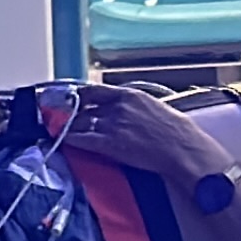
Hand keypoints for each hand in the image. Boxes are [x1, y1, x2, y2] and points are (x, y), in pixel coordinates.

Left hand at [59, 85, 231, 184]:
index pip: (95, 91)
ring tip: (58, 129)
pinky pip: (83, 139)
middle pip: (84, 107)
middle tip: (59, 117)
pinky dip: (70, 139)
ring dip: (68, 126)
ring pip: (80, 123)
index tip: (70, 99)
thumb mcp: (155, 108)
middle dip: (71, 113)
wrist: (182, 149)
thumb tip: (125, 110)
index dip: (79, 95)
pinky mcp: (110, 144)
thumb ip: (135, 106)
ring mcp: (112, 125)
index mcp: (130, 95)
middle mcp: (117, 107)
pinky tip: (63, 140)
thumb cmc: (177, 131)